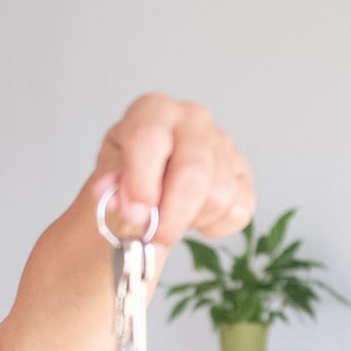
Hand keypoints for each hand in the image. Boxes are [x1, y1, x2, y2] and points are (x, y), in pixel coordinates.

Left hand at [90, 95, 254, 250]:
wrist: (146, 183)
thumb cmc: (125, 175)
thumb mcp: (106, 177)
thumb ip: (111, 189)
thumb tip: (122, 202)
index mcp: (153, 111)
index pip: (150, 138)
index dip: (142, 183)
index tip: (135, 215)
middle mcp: (192, 120)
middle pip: (193, 172)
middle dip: (172, 216)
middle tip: (153, 239)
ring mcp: (223, 144)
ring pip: (219, 195)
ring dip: (190, 221)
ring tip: (170, 217)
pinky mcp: (243, 172)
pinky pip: (238, 211)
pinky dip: (213, 226)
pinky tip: (193, 218)